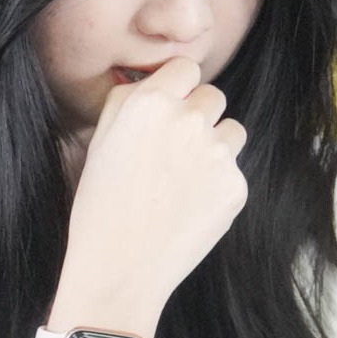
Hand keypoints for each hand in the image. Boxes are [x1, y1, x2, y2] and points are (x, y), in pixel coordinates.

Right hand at [53, 57, 246, 334]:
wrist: (121, 269)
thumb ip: (128, 102)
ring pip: (231, 131)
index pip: (186, 67)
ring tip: (183, 179)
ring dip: (214, 146)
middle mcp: (189, 120)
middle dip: (198, 115)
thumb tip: (152, 82)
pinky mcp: (236, 187)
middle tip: (174, 149)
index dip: (178, 86)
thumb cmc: (100, 206)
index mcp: (151, 103)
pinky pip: (234, 171)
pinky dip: (218, 185)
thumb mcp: (99, 142)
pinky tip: (189, 207)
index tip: (171, 106)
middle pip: (213, 97)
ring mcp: (219, 154)